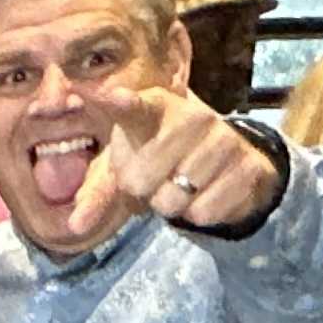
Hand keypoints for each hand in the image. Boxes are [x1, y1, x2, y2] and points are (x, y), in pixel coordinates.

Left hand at [88, 84, 280, 234]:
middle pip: (140, 182)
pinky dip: (198, 214)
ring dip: (171, 204)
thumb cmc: (159, 157)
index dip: (123, 103)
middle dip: (142, 192)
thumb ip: (98, 194)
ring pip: (173, 201)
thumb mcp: (125, 167)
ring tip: (181, 183)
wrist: (225, 160)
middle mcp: (192, 117)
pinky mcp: (247, 166)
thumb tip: (75, 226)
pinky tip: (205, 193)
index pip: (135, 109)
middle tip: (156, 177)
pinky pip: (203, 213)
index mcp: (154, 109)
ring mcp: (223, 139)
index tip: (113, 96)